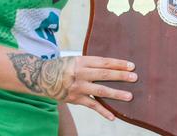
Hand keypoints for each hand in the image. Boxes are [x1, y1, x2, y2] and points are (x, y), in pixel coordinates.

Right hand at [8, 53, 136, 119]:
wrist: (42, 77)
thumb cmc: (63, 66)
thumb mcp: (75, 60)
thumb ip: (91, 63)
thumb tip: (112, 66)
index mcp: (82, 61)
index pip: (104, 62)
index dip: (118, 63)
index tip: (131, 65)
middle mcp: (80, 73)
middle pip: (104, 74)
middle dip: (120, 76)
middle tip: (134, 77)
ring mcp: (78, 87)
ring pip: (100, 91)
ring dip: (116, 94)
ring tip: (129, 96)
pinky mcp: (76, 99)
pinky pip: (92, 106)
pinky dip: (103, 112)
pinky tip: (113, 117)